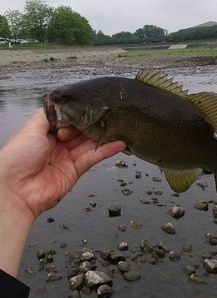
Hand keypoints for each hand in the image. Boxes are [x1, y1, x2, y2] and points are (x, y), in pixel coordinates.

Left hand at [0, 108, 125, 276]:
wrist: (16, 191)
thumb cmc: (17, 159)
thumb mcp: (30, 129)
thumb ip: (48, 115)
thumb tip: (60, 106)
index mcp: (43, 133)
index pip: (66, 119)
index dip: (75, 114)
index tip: (85, 109)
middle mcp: (55, 145)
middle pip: (79, 131)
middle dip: (91, 123)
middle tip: (106, 114)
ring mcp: (65, 158)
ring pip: (88, 143)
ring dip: (103, 135)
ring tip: (119, 125)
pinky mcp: (74, 171)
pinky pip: (92, 158)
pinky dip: (106, 150)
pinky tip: (118, 143)